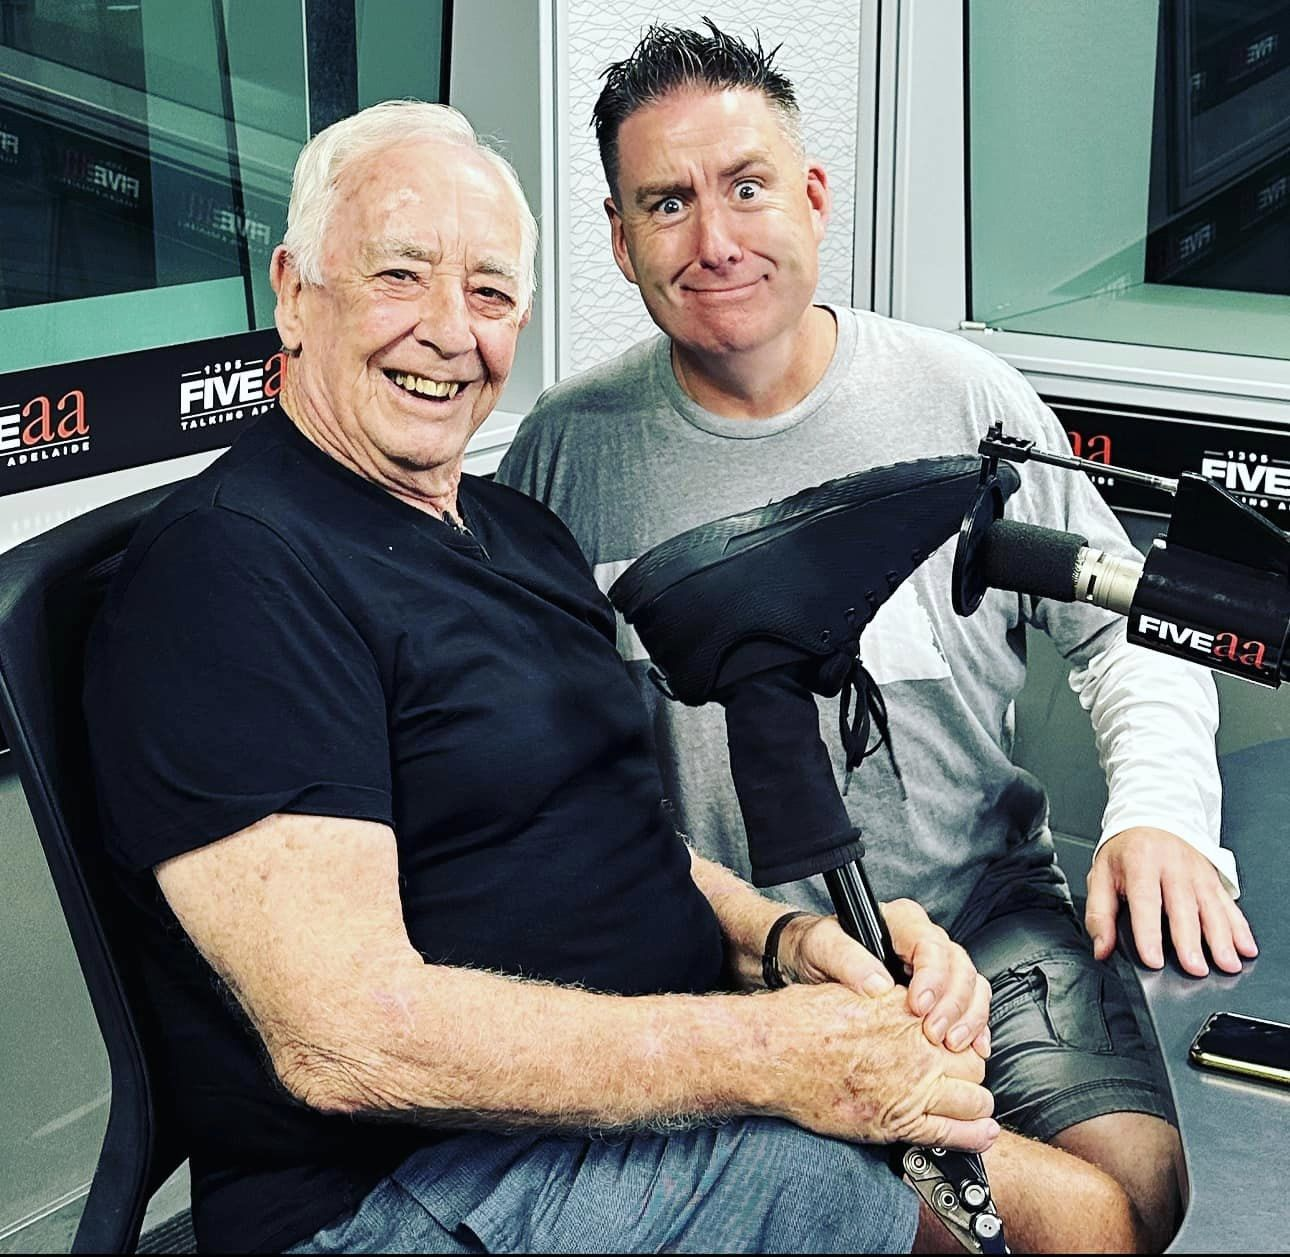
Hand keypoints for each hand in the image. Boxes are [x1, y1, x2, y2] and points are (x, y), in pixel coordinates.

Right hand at [759, 983, 997, 1151]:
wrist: (773, 1054)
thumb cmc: (800, 1022)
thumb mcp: (848, 992)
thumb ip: (882, 1000)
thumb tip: (897, 1000)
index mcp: (903, 1010)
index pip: (955, 1020)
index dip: (957, 1034)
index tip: (951, 1041)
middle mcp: (913, 1047)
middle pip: (972, 1059)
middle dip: (970, 1067)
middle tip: (959, 1073)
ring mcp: (908, 1087)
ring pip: (974, 1097)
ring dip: (975, 1100)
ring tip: (972, 1102)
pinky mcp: (894, 1121)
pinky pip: (950, 1133)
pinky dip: (973, 1135)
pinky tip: (982, 1133)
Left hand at [782, 900, 990, 1055]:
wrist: (811, 964)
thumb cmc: (817, 949)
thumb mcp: (821, 945)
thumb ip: (846, 959)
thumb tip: (877, 984)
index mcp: (900, 922)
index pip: (930, 944)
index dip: (932, 976)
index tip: (918, 1006)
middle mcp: (924, 940)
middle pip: (959, 966)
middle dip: (953, 1004)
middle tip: (936, 1035)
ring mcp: (937, 966)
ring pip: (973, 985)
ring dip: (969, 1018)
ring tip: (952, 1045)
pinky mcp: (941, 991)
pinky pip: (972, 1004)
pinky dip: (977, 1027)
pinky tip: (974, 1047)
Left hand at [1085, 826, 1257, 975]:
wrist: (1150, 820)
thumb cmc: (1125, 852)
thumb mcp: (1100, 875)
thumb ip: (1099, 914)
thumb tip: (1101, 948)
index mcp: (1140, 863)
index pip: (1145, 901)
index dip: (1148, 932)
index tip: (1153, 959)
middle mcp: (1172, 866)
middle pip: (1183, 907)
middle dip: (1190, 941)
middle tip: (1195, 968)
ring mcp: (1196, 872)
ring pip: (1211, 907)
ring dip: (1221, 938)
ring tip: (1225, 963)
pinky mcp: (1213, 878)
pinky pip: (1228, 904)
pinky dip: (1239, 927)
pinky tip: (1244, 946)